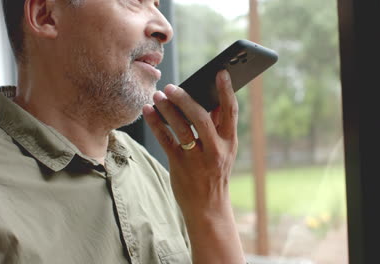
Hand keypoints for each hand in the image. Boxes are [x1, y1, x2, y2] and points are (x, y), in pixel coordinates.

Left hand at [142, 70, 244, 263]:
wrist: (207, 207)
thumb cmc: (215, 173)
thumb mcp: (224, 151)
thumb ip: (219, 127)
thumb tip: (213, 100)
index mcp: (230, 142)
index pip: (231, 111)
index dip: (226, 90)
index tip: (220, 72)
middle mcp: (215, 149)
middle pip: (201, 117)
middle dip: (185, 98)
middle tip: (171, 86)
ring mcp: (197, 158)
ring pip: (181, 127)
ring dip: (167, 109)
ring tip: (157, 95)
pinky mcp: (179, 165)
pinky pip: (166, 140)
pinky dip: (156, 123)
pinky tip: (149, 112)